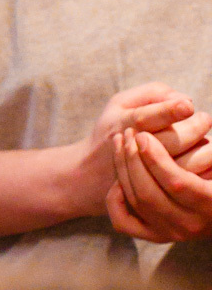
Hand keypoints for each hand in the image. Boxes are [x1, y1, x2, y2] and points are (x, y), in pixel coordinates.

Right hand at [74, 84, 208, 215]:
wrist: (89, 177)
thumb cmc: (113, 130)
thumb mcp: (120, 103)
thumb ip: (153, 93)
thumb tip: (187, 101)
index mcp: (122, 125)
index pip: (146, 119)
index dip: (169, 111)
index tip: (188, 106)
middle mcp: (133, 153)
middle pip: (174, 142)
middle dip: (197, 127)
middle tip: (204, 119)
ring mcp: (145, 178)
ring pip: (187, 165)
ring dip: (204, 149)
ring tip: (204, 140)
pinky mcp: (157, 196)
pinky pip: (190, 184)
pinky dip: (202, 169)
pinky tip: (201, 159)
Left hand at [108, 126, 211, 241]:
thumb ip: (207, 150)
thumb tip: (196, 119)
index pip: (177, 183)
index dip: (156, 158)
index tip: (143, 135)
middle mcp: (190, 224)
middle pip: (150, 194)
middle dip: (133, 160)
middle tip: (128, 134)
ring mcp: (171, 232)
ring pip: (136, 203)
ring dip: (123, 169)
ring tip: (120, 141)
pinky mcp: (155, 235)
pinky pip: (124, 222)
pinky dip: (115, 200)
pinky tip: (118, 176)